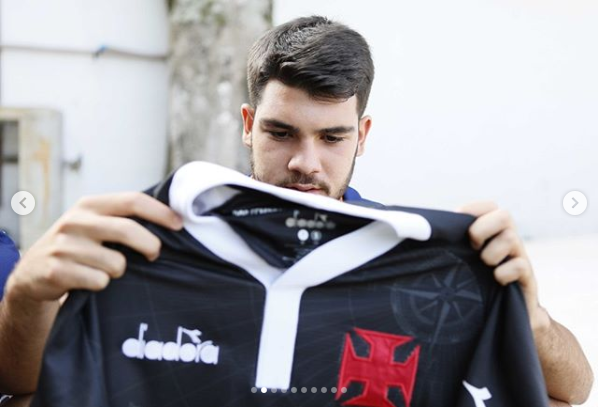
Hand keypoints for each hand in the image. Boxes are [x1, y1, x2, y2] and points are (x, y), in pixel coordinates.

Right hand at [5, 192, 182, 302]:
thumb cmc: (78, 246)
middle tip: (155, 255)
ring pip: (116, 263)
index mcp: (90, 205)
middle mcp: (76, 221)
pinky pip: (100, 281)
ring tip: (105, 270)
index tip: (179, 224)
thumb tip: (172, 219)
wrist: (33, 272)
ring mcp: (64, 246)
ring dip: (119, 271)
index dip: (160, 212)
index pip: (132, 200)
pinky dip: (101, 285)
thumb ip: (123, 218)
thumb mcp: (95, 224)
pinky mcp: (57, 270)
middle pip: (128, 230)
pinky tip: (88, 281)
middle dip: (150, 245)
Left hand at [456, 201, 549, 331]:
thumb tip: (419, 230)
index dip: (472, 210)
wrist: (501, 314)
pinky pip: (520, 266)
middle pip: (504, 215)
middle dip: (482, 228)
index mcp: (492, 231)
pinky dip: (504, 272)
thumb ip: (451, 243)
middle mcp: (508, 240)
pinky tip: (496, 280)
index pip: (489, 206)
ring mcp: (519, 257)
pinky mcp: (526, 278)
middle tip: (472, 246)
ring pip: (511, 238)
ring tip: (484, 265)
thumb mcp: (463, 259)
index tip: (458, 223)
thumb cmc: (475, 281)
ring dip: (491, 253)